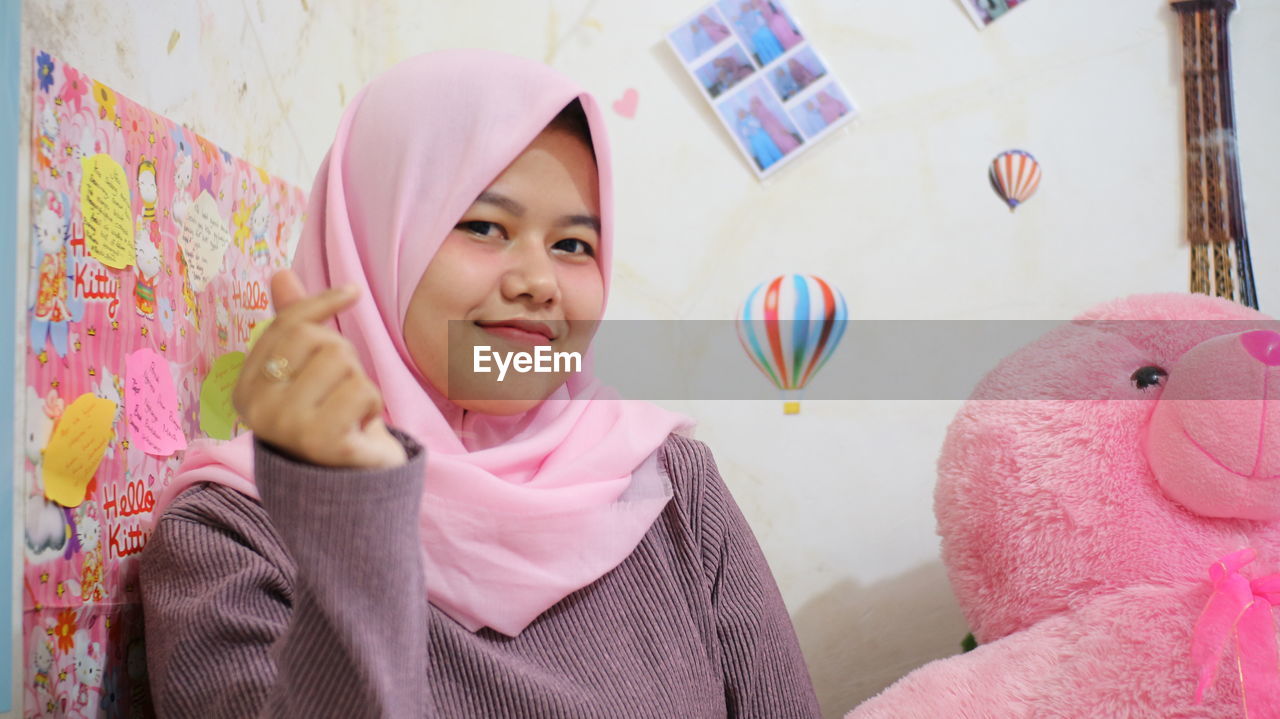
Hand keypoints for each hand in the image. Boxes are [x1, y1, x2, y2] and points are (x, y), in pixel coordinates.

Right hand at [233, 269, 407, 468]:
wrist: (354, 486)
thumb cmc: (332, 419)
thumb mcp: (311, 371)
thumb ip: (294, 325)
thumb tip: (281, 274)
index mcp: (246, 390)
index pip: (287, 325)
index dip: (322, 303)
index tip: (353, 293)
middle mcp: (258, 410)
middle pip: (318, 340)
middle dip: (345, 357)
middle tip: (342, 392)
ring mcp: (287, 427)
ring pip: (342, 362)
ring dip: (360, 383)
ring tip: (349, 412)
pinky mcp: (322, 442)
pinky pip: (362, 390)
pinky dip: (373, 405)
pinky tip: (360, 428)